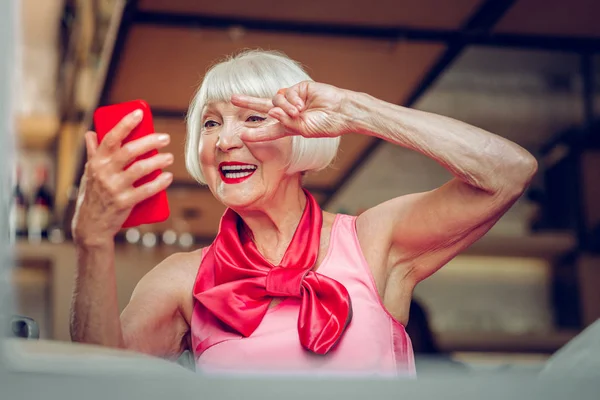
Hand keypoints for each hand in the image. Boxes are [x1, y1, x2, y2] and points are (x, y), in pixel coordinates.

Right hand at [71, 110, 173, 247]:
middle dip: (149, 141)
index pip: (111, 138)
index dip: (125, 124)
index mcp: (96, 162)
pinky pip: (145, 191)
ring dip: (158, 161)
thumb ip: (92, 153)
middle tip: (165, 138)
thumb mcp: (88, 173)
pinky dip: (159, 183)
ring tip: (169, 157)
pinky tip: (168, 177)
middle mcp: (104, 173)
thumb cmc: (92, 195)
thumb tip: (91, 133)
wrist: (90, 226)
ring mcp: (114, 189)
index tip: (139, 113)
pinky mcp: (124, 203)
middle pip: (129, 151)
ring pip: (140, 170)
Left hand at [231, 81, 355, 141]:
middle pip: (264, 107)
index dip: (256, 133)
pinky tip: (301, 105)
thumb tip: (271, 111)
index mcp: (289, 127)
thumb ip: (286, 122)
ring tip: (298, 112)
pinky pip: (286, 92)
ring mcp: (293, 99)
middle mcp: (289, 112)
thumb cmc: (326, 125)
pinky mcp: (299, 88)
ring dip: (283, 107)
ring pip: (275, 100)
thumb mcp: (303, 130)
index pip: (269, 130)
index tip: (242, 135)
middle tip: (233, 99)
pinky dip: (291, 100)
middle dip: (248, 102)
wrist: (342, 112)